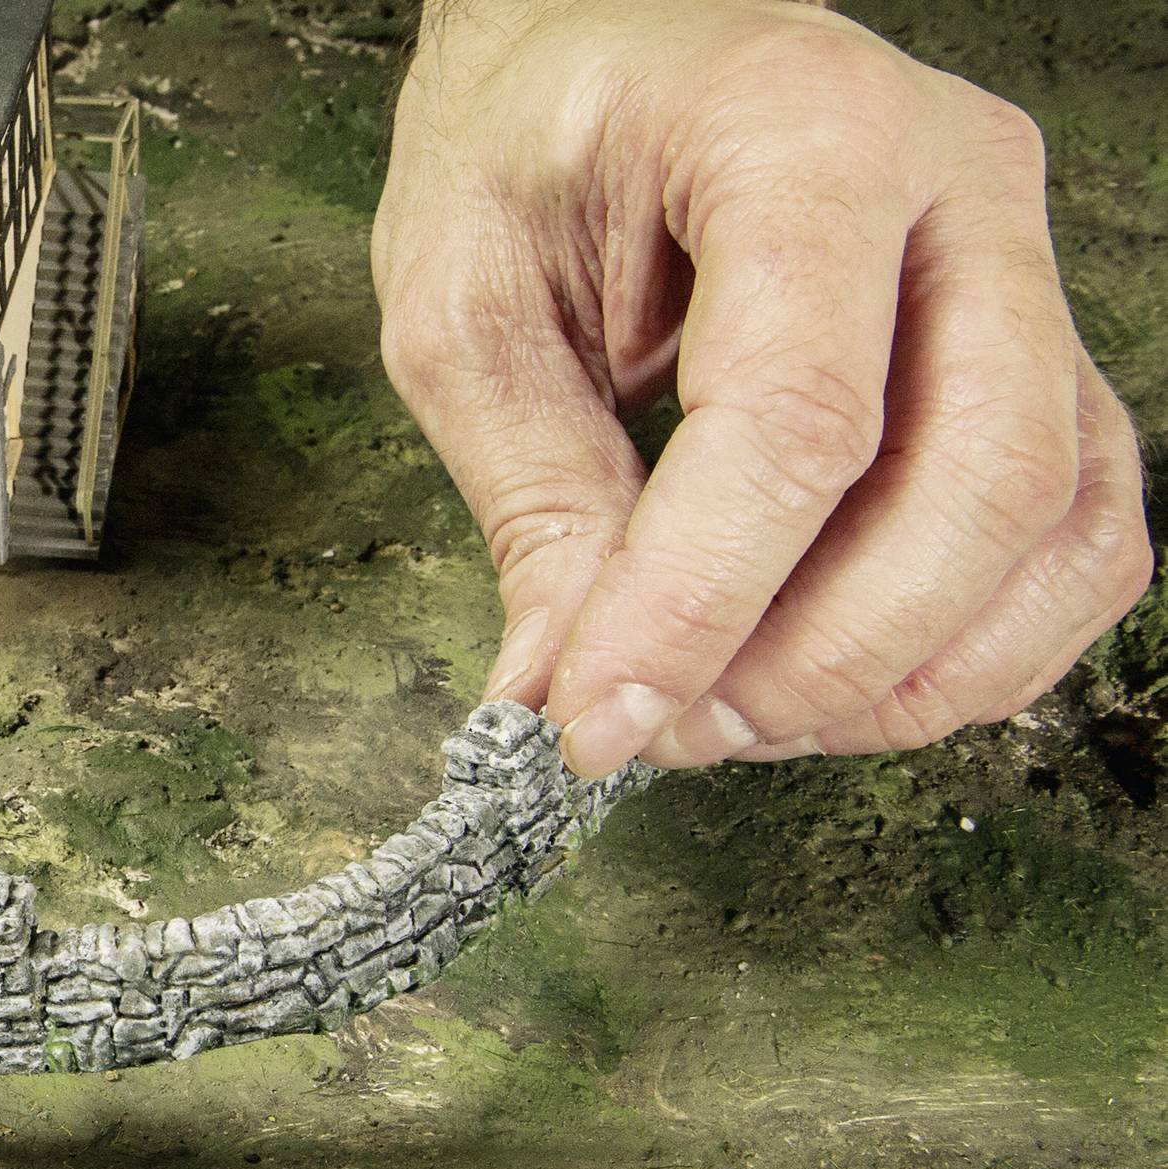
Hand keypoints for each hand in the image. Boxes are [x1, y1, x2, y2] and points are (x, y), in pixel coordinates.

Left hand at [372, 0, 1153, 775]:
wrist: (603, 49)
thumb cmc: (532, 148)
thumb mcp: (466, 308)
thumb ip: (531, 500)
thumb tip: (561, 694)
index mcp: (799, 134)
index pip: (797, 416)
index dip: (697, 603)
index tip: (596, 719)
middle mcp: (957, 189)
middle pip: (977, 482)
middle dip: (818, 659)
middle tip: (672, 728)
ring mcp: (1022, 268)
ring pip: (1055, 525)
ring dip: (902, 673)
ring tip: (735, 713)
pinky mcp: (1037, 353)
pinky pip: (1074, 535)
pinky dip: (973, 648)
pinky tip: (832, 680)